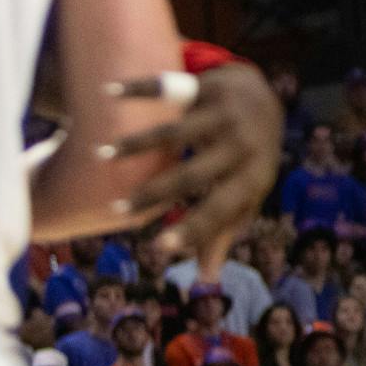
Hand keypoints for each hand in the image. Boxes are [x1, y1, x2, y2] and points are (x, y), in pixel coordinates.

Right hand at [105, 62, 282, 278]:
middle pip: (194, 173)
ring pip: (176, 130)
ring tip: (101, 156)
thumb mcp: (245, 193)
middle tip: (117, 211)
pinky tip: (108, 92)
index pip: (221, 209)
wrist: (265, 101)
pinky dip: (138, 88)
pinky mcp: (209, 86)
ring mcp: (226, 113)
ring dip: (137, 143)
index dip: (193, 230)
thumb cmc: (248, 160)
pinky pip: (169, 87)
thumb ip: (223, 230)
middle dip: (154, 192)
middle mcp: (242, 145)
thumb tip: (205, 278)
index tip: (159, 249)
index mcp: (253, 177)